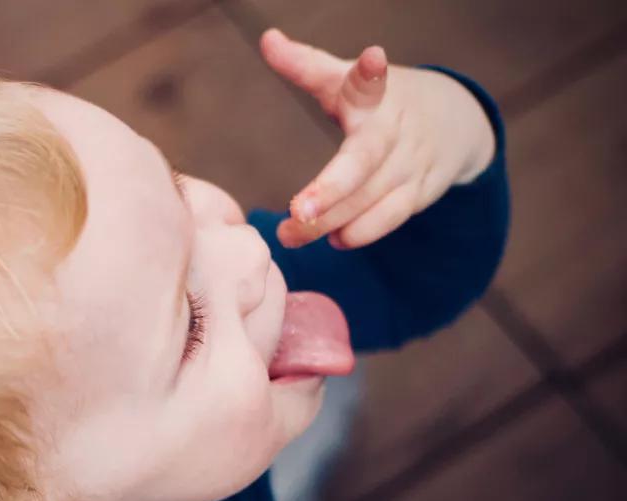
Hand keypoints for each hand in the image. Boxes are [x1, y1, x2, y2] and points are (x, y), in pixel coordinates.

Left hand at [260, 29, 495, 248]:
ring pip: (372, 199)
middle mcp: (396, 129)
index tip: (372, 59)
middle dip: (332, 189)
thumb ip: (305, 65)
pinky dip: (361, 232)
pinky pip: (390, 217)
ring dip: (332, 221)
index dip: (370, 72)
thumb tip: (268, 39)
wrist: (453, 120)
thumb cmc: (381, 100)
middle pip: (365, 161)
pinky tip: (334, 241)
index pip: (372, 81)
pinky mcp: (420, 193)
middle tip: (297, 212)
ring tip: (291, 234)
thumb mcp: (347, 79)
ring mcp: (411, 163)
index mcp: (376, 95)